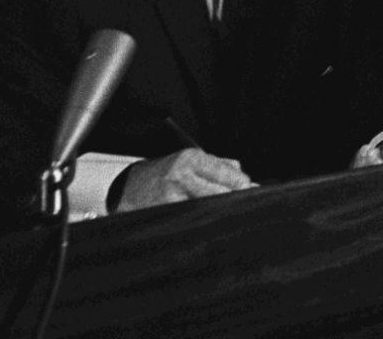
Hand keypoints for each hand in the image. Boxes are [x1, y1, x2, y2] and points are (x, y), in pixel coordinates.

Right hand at [116, 148, 254, 210]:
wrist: (129, 188)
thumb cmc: (167, 174)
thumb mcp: (192, 162)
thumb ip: (222, 167)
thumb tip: (249, 182)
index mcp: (191, 159)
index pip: (228, 175)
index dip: (243, 187)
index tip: (253, 193)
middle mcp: (181, 176)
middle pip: (221, 193)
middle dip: (235, 200)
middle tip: (245, 207)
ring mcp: (171, 197)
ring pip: (209, 208)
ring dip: (220, 212)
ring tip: (226, 215)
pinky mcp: (165, 213)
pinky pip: (194, 219)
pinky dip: (204, 221)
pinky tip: (207, 223)